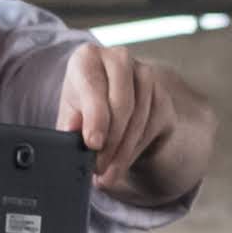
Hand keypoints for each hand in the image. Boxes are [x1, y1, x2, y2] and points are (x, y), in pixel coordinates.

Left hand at [58, 43, 176, 189]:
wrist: (111, 103)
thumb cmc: (85, 105)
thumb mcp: (70, 114)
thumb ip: (70, 122)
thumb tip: (72, 131)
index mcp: (88, 57)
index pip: (94, 86)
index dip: (95, 118)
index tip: (93, 144)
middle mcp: (118, 59)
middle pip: (121, 103)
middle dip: (110, 142)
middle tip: (98, 168)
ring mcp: (144, 75)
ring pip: (138, 120)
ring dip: (123, 152)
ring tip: (108, 175)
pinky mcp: (161, 95)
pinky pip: (151, 128)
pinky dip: (134, 150)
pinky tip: (122, 163)